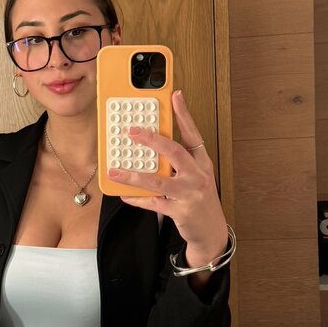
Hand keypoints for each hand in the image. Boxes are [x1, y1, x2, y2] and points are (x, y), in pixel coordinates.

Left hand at [107, 88, 228, 262]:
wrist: (212, 231)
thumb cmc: (200, 199)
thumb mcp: (195, 176)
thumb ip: (180, 161)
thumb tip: (153, 146)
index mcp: (201, 162)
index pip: (193, 133)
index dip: (184, 114)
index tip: (175, 95)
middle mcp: (198, 175)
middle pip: (175, 151)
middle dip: (152, 139)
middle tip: (132, 131)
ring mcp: (190, 193)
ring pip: (159, 180)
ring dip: (134, 175)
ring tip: (115, 170)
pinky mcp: (181, 211)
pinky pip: (154, 202)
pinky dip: (138, 198)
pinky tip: (124, 194)